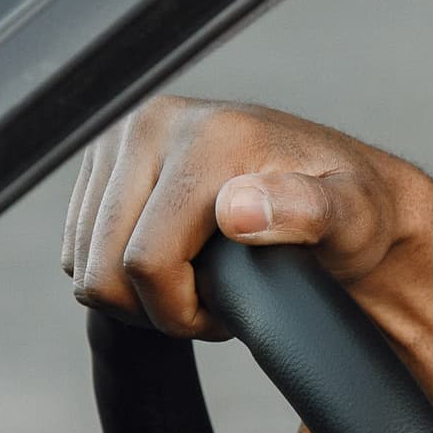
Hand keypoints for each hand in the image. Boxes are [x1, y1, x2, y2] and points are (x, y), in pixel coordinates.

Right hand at [64, 96, 432, 406]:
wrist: (340, 191)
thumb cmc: (351, 211)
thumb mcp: (353, 217)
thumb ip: (307, 211)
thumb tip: (237, 210)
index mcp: (209, 136)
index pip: (146, 261)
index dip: (183, 309)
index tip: (231, 310)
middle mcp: (155, 123)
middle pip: (102, 265)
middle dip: (157, 305)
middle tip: (215, 303)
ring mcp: (121, 137)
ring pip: (83, 259)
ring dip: (139, 290)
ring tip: (201, 280)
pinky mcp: (103, 159)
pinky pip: (80, 245)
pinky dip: (121, 268)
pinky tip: (173, 261)